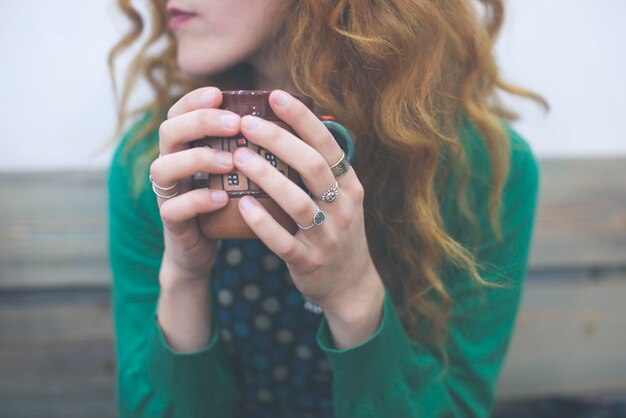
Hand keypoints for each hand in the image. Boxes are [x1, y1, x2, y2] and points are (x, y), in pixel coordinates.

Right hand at [150, 87, 239, 283]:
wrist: (202, 249)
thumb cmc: (224, 203)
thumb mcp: (232, 172)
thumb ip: (243, 146)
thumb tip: (282, 117)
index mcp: (184, 148)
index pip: (179, 113)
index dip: (194, 100)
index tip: (219, 93)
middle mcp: (170, 165)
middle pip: (168, 131)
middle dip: (200, 122)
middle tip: (234, 123)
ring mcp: (167, 194)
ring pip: (162, 168)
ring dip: (197, 159)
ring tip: (230, 161)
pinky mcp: (171, 222)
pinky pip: (174, 208)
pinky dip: (198, 201)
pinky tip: (222, 198)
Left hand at [233, 90, 384, 347]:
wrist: (350, 285)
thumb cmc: (335, 231)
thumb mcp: (341, 198)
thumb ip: (322, 169)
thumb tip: (289, 126)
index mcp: (349, 185)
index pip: (327, 144)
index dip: (301, 118)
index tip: (274, 95)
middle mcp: (343, 207)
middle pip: (312, 166)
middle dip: (279, 140)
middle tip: (246, 123)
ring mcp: (328, 236)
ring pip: (298, 202)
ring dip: (267, 177)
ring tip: (238, 157)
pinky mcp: (309, 262)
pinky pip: (284, 241)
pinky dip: (263, 223)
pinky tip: (244, 205)